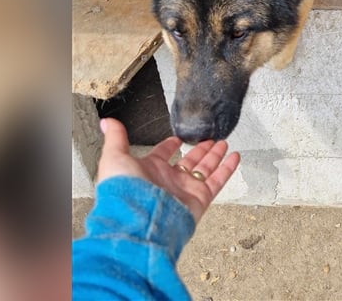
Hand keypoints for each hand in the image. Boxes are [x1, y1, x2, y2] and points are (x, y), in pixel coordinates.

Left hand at [96, 118, 239, 222]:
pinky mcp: (199, 199)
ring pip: (205, 169)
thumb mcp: (115, 157)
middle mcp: (169, 180)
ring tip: (225, 143)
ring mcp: (185, 189)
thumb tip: (107, 121)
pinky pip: (217, 181)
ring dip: (215, 156)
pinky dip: (227, 169)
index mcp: (150, 170)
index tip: (179, 138)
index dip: (170, 145)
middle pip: (189, 160)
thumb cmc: (124, 191)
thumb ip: (116, 138)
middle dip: (200, 150)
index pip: (163, 154)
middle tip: (211, 139)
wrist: (138, 220)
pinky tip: (235, 157)